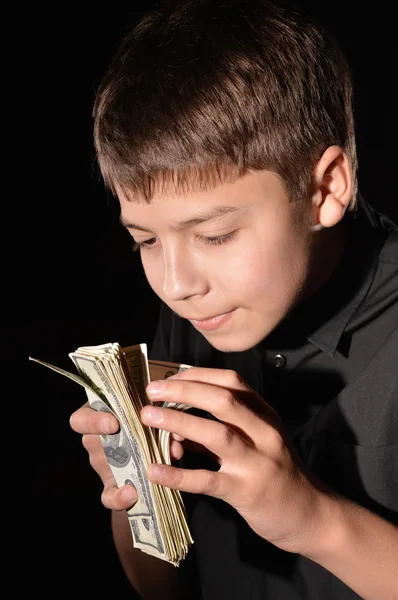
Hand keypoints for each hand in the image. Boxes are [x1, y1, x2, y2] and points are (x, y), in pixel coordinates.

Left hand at [141, 368, 332, 554]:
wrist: (308, 512)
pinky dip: (178, 475)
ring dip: (179, 422)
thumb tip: (175, 420)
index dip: (197, 375)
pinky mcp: (245, 492)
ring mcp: (256, 462)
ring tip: (149, 417)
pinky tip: (155, 471)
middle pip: (223, 400)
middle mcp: (263, 432)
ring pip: (216, 434)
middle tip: (152, 391)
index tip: (169, 378)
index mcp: (264, 414)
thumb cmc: (276, 471)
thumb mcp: (258, 439)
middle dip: (184, 390)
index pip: (231, 381)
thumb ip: (223, 427)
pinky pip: (207, 480)